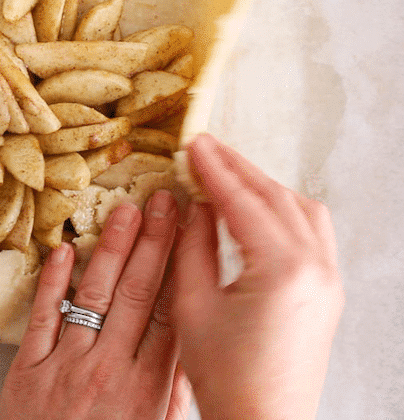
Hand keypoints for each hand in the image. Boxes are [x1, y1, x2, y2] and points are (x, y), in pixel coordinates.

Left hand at [0, 192, 191, 419]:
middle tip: (163, 202)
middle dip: (153, 243)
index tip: (192, 233)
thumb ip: (170, 395)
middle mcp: (108, 371)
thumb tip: (188, 353)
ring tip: (125, 212)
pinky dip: (53, 282)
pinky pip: (43, 317)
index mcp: (146, 390)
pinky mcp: (27, 370)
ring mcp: (65, 367)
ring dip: (111, 250)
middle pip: (136, 294)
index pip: (169, 315)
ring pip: (94, 297)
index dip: (181, 268)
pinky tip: (65, 248)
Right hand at [172, 134, 344, 419]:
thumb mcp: (193, 305)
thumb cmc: (226, 377)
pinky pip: (311, 232)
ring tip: (228, 174)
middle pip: (275, 197)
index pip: (243, 201)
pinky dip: (282, 210)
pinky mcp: (328, 291)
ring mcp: (329, 279)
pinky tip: (257, 208)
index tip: (193, 145)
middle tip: (205, 149)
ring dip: (263, 186)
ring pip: (299, 209)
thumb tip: (193, 204)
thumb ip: (193, 245)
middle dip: (238, 169)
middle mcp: (317, 267)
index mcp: (282, 268)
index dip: (213, 169)